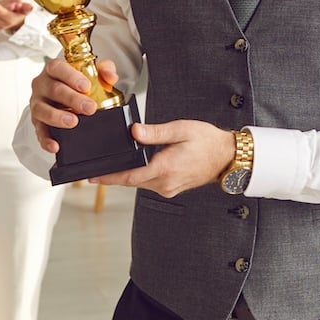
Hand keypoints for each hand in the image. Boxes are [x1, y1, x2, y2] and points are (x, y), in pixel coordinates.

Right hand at [29, 58, 117, 152]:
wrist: (70, 96)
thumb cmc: (78, 82)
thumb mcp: (93, 73)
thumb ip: (104, 69)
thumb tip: (111, 77)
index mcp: (54, 70)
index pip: (57, 68)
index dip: (71, 76)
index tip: (86, 86)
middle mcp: (42, 85)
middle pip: (54, 90)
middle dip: (72, 99)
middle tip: (89, 108)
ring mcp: (38, 103)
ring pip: (41, 109)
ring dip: (57, 117)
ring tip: (73, 122)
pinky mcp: (37, 121)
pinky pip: (39, 131)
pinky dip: (46, 139)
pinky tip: (56, 145)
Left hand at [89, 119, 234, 196]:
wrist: (226, 156)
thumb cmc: (207, 141)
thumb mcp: (181, 130)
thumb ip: (155, 132)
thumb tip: (134, 131)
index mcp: (166, 167)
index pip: (130, 176)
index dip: (109, 177)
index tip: (93, 177)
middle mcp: (165, 182)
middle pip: (131, 182)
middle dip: (113, 176)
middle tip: (95, 171)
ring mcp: (169, 188)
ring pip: (140, 184)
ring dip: (127, 177)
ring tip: (113, 167)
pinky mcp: (171, 189)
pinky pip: (149, 184)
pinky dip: (140, 177)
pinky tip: (136, 168)